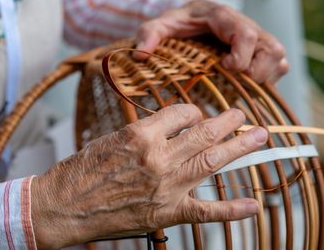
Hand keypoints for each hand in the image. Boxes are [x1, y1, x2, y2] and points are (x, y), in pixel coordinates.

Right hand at [31, 105, 267, 248]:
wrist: (64, 205)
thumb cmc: (81, 170)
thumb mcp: (110, 139)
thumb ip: (144, 135)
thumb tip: (169, 130)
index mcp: (141, 134)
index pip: (181, 113)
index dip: (193, 111)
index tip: (196, 114)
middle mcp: (158, 157)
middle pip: (204, 133)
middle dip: (228, 122)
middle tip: (242, 116)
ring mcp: (165, 186)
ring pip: (212, 161)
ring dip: (239, 148)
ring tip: (259, 137)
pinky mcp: (166, 213)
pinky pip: (206, 211)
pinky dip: (232, 209)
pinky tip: (252, 205)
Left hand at [135, 0, 288, 82]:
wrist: (191, 16)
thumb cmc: (178, 21)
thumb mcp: (159, 24)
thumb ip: (149, 34)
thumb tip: (140, 54)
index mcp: (223, 17)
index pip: (246, 33)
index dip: (242, 54)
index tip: (225, 67)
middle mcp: (245, 26)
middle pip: (272, 47)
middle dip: (260, 70)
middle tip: (237, 81)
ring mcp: (255, 40)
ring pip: (278, 57)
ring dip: (266, 76)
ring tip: (241, 86)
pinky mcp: (258, 52)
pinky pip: (277, 66)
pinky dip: (267, 80)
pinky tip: (245, 87)